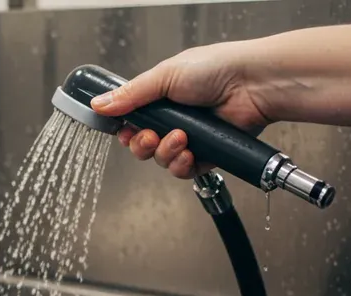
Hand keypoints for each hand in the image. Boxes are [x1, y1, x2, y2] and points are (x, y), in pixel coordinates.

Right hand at [90, 42, 275, 178]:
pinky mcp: (206, 155)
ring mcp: (190, 139)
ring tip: (181, 138)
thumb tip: (98, 104)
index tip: (125, 129)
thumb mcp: (164, 76)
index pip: (132, 122)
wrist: (252, 84)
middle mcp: (174, 120)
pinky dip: (182, 164)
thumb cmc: (216, 69)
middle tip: (150, 135)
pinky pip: (183, 171)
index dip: (126, 130)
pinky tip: (191, 151)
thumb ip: (130, 95)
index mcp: (161, 99)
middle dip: (142, 144)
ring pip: (161, 160)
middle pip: (142, 146)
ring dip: (165, 152)